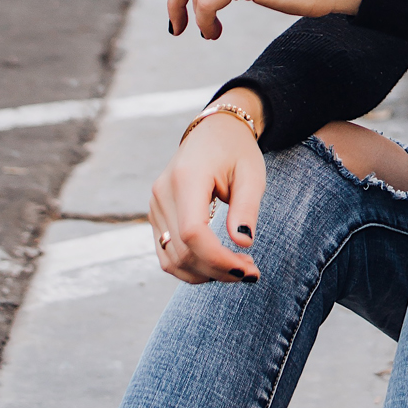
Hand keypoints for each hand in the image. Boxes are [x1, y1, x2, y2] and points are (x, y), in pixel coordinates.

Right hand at [149, 93, 266, 283]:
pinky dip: (192, 268)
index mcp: (187, 178)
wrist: (213, 133)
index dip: (218, 259)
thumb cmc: (236, 151)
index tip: (248, 269)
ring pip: (172, 260)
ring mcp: (155, 206)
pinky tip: (218, 265)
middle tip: (252, 272)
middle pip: (183, 251)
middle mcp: (163, 194)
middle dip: (219, 271)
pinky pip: (167, 254)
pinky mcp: (156, 216)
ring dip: (206, 274)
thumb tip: (243, 243)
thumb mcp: (251, 175)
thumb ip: (247, 208)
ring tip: (238, 269)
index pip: (193, 232)